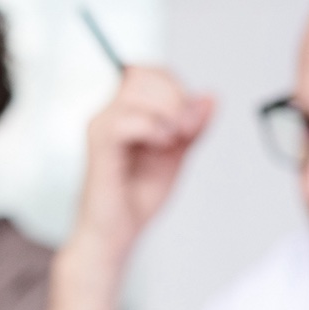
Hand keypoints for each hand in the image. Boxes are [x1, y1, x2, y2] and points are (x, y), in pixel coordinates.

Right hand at [34, 69, 213, 309]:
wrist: (115, 237)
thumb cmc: (136, 198)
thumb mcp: (176, 155)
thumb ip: (192, 127)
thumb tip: (210, 96)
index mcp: (125, 112)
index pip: (151, 73)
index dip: (176, 87)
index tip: (190, 123)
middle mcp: (107, 113)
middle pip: (145, 74)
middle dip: (176, 97)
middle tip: (187, 131)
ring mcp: (100, 127)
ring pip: (137, 90)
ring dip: (168, 112)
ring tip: (174, 141)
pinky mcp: (99, 145)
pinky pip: (127, 119)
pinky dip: (153, 128)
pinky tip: (161, 147)